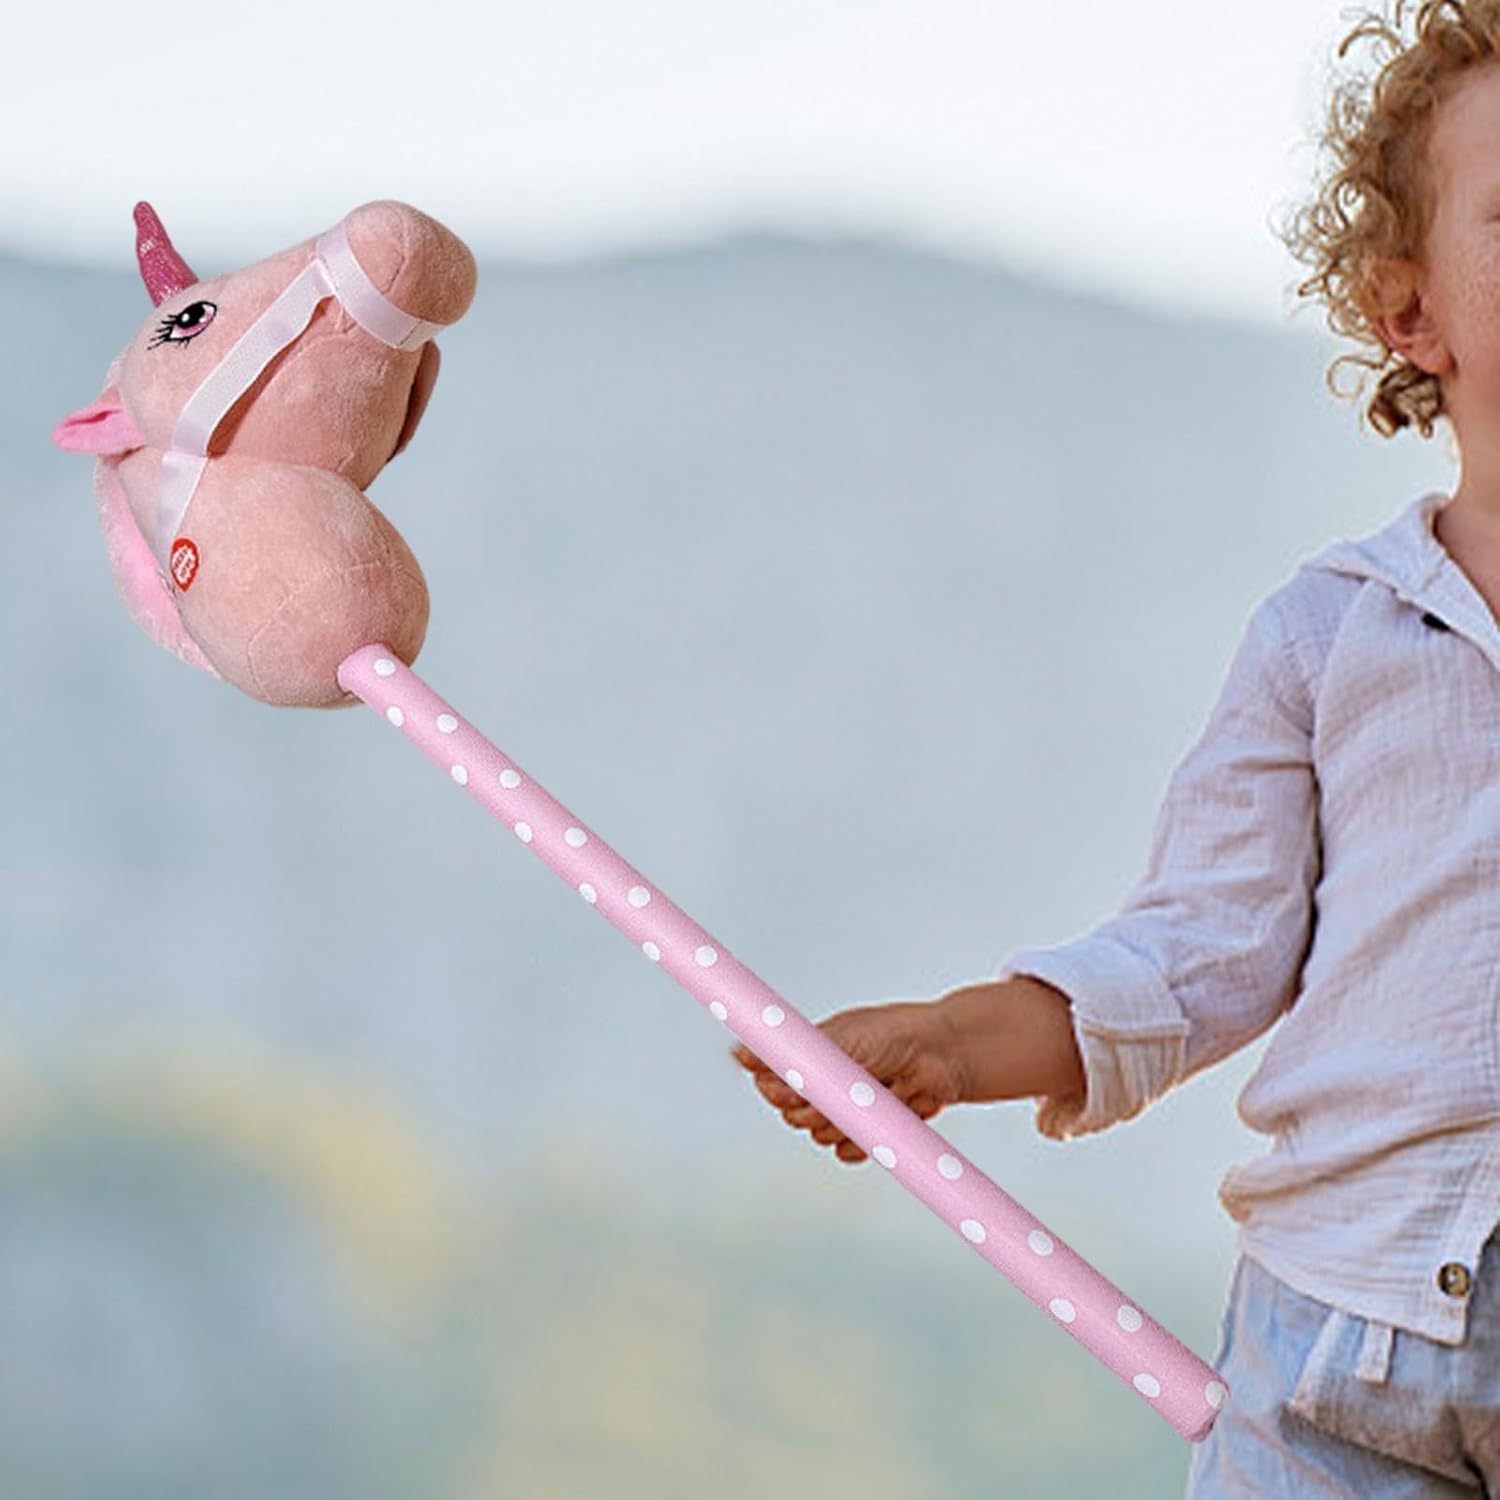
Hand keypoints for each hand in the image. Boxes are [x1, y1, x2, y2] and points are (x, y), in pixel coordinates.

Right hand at [731, 999, 963, 1163]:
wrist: (945, 1056)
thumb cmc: (892, 1035)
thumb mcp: (838, 1042)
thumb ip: (790, 1056)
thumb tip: (738, 1055)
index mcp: (808, 1057)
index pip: (770, 1083)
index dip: (779, 1090)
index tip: (797, 1087)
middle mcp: (822, 1084)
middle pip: (792, 1116)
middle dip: (814, 1108)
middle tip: (842, 1091)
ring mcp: (845, 1109)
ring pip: (819, 1136)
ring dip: (840, 1124)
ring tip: (870, 1099)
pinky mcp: (868, 1132)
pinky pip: (847, 1152)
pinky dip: (859, 1144)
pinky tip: (875, 1127)